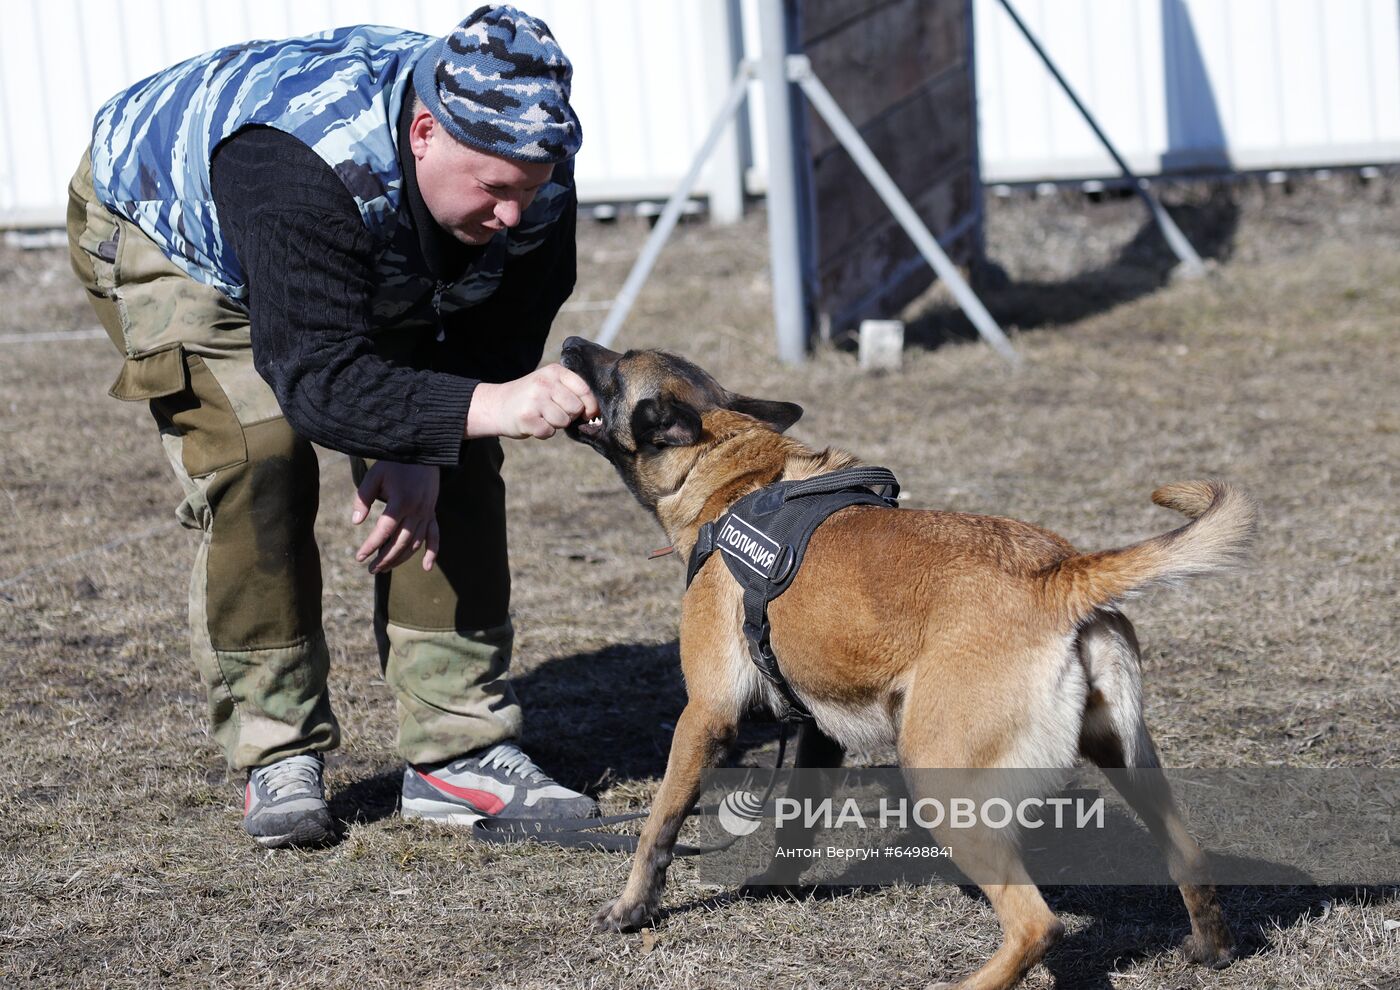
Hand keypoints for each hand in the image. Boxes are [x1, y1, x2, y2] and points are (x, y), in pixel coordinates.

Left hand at [351, 462, 440, 573]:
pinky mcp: (432, 513)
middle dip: (385, 558)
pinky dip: (432, 553)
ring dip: (400, 559)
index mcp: (401, 501)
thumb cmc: (394, 464)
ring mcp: (427, 513)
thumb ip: (363, 498)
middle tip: (371, 569)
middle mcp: (416, 510)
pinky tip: (426, 568)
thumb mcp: (374, 476)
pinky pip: (435, 536)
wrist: (422, 451)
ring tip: (384, 568)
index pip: (385, 531)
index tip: (359, 557)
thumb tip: (356, 523)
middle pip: (401, 542)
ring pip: (415, 543)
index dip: (371, 546)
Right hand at [466, 363, 598, 438]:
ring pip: (563, 422)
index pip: (584, 390)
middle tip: (553, 412)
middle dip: (569, 415)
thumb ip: (572, 392)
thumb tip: (596, 415)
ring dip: (555, 425)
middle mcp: (544, 382)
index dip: (591, 406)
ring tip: (542, 416)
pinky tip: (533, 423)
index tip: (589, 415)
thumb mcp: (550, 384)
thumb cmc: (532, 397)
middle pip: (576, 408)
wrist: (497, 405)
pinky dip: (543, 432)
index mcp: (554, 371)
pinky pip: (548, 432)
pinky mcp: (526, 417)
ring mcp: (534, 399)